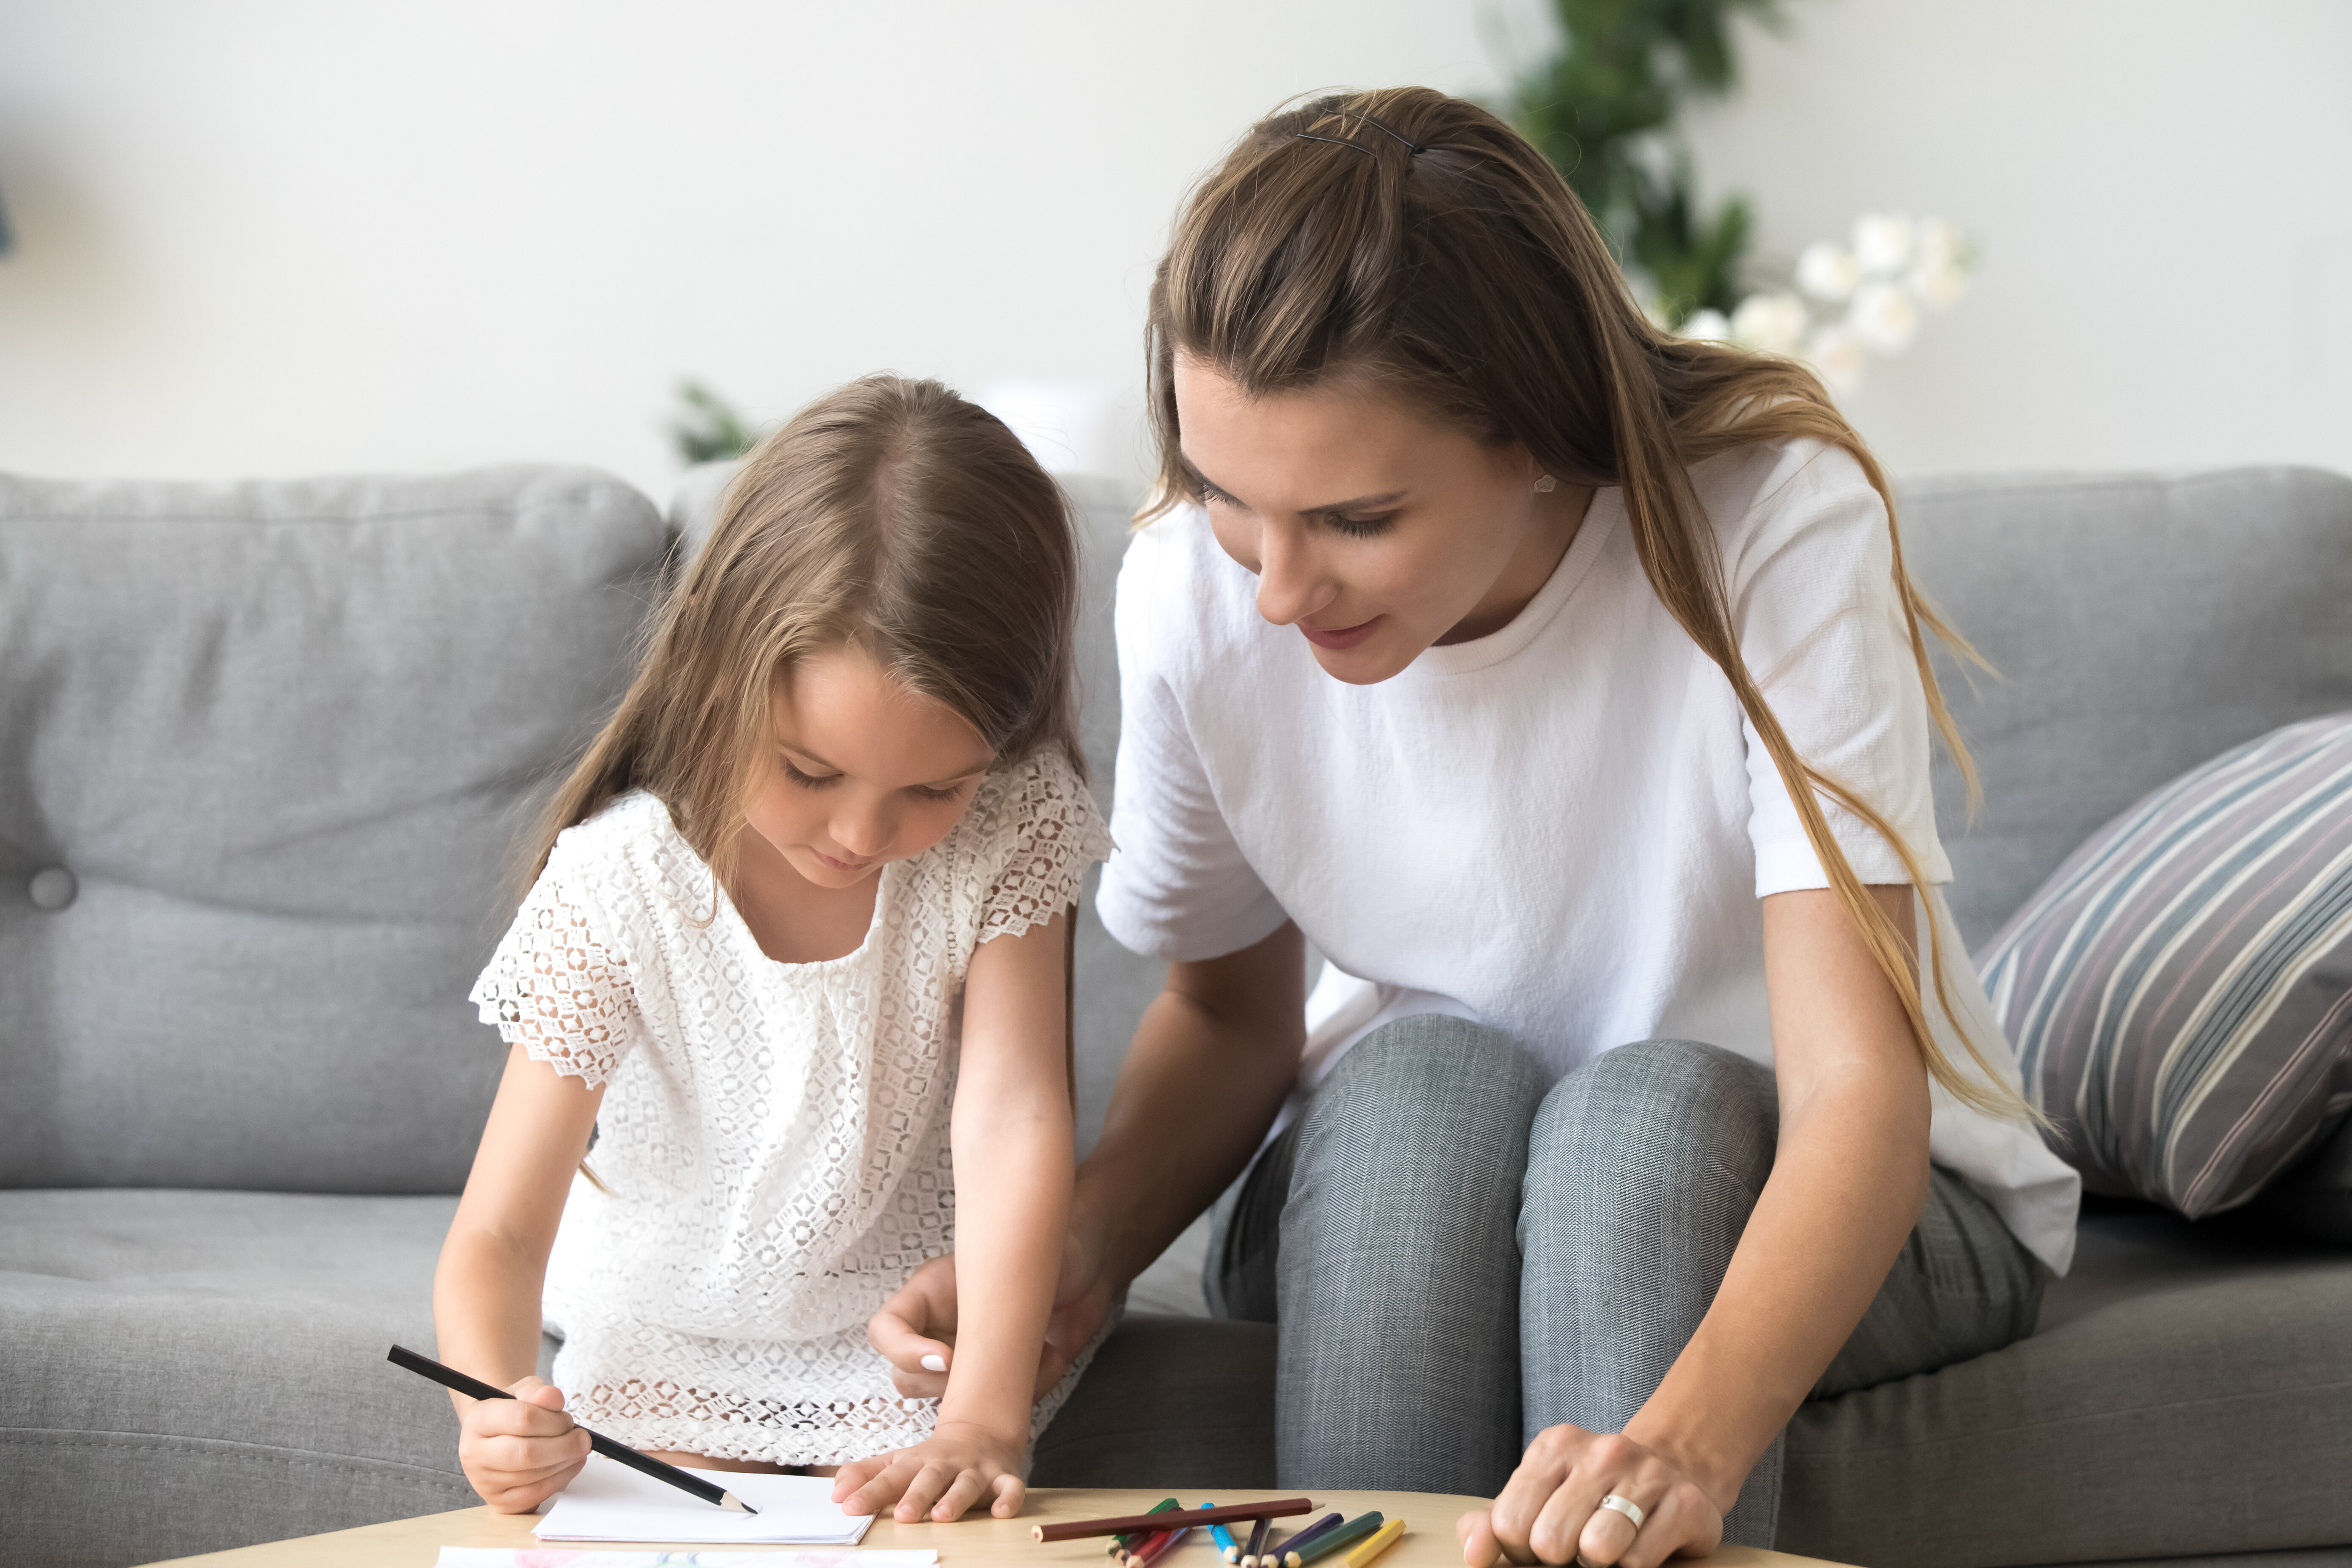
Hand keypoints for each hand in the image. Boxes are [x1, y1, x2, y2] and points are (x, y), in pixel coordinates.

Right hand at [455, 1375, 592, 1513]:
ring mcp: (483, 1481)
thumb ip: (537, 1391)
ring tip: (576, 1449)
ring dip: (566, 1462)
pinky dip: (560, 1480)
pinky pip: (535, 1495)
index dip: (554, 1420)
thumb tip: (553, 1398)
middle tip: (582, 1439)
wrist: (497, 1435)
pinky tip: (569, 1465)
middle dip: (564, 1446)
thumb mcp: (523, 1390)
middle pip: (527, 1453)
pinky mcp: (498, 1501)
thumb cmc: (514, 1409)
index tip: (569, 1420)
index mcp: (477, 1419)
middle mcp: (473, 1453)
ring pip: (533, 1476)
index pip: (521, 1418)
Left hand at [829, 1419, 1028, 1521]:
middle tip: (902, 1515)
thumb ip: (866, 1476)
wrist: (980, 1432)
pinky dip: (1009, 1499)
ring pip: (966, 1484)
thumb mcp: (897, 1462)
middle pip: (929, 1479)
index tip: (849, 1507)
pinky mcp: (1003, 1477)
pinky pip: (1010, 1488)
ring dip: (956, 1499)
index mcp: (916, 1462)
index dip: (869, 1492)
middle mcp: (945, 1465)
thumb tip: (836, 1493)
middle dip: (916, 1497)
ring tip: (943, 1515)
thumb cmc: (931, 1459)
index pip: (890, 1477)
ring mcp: (975, 1470)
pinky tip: (1001, 1512)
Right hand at [868, 1230, 1114, 1400]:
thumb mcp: (1005, 1258)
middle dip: (952, 1383)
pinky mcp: (1001, 1381)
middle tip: (993, 1365)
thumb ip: (983, 1295)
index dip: (905, 1352)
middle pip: (907, 1379)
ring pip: (947, 1402)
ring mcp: (969, 1360)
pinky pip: (999, 1408)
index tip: (949, 1358)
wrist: (1087, 1260)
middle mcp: (940, 1330)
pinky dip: (1030, 1390)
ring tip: (1036, 1353)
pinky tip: (1052, 1356)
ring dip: (991, 1391)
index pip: (884, 1330)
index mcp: (929, 1294)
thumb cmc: (1043, 1245)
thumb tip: (963, 1353)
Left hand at [1456, 1425, 1723, 1567]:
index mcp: (1554, 1447)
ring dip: (1598, 1562)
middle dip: (1559, 1558)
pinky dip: (1633, 1565)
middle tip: (1577, 1547)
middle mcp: (1601, 1451)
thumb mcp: (1537, 1498)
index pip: (1509, 1523)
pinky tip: (1641, 1543)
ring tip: (1608, 1544)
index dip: (1521, 1549)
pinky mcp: (1686, 1504)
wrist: (1672, 1472)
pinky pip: (1638, 1561)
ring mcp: (1646, 1473)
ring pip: (1598, 1549)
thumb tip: (1474, 1554)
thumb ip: (1494, 1523)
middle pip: (1550, 1540)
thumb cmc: (1591, 1496)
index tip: (1540, 1542)